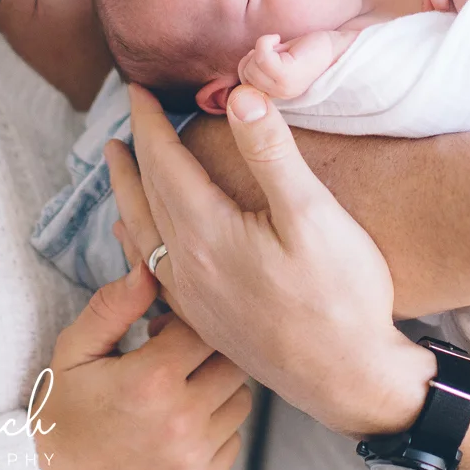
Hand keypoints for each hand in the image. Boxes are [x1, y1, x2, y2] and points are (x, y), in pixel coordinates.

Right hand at [34, 263, 251, 469]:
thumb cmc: (62, 419)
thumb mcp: (73, 355)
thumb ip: (112, 307)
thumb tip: (147, 267)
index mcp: (151, 380)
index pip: (203, 325)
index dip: (184, 319)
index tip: (160, 329)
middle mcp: (181, 420)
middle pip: (232, 359)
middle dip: (208, 349)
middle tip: (174, 356)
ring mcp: (195, 457)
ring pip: (241, 398)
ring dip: (217, 387)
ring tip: (178, 390)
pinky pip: (234, 438)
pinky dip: (216, 426)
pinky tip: (181, 424)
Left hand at [105, 83, 435, 436]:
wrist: (350, 380)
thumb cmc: (342, 295)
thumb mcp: (313, 214)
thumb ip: (272, 152)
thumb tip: (240, 94)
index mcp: (207, 233)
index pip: (163, 163)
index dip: (150, 122)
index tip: (137, 89)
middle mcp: (188, 267)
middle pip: (145, 196)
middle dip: (134, 152)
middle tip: (124, 115)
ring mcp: (194, 300)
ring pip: (144, 233)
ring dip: (128, 194)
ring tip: (118, 168)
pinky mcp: (206, 322)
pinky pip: (154, 269)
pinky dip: (140, 240)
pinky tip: (140, 241)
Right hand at [236, 32, 333, 99]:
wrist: (337, 45)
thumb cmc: (307, 49)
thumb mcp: (277, 62)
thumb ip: (259, 70)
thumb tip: (242, 68)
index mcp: (276, 97)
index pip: (242, 89)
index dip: (247, 65)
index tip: (263, 54)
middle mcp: (279, 98)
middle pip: (245, 75)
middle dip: (254, 56)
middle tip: (275, 49)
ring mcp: (285, 89)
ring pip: (251, 67)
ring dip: (260, 49)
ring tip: (279, 47)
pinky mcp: (289, 76)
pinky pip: (262, 57)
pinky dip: (265, 42)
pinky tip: (278, 38)